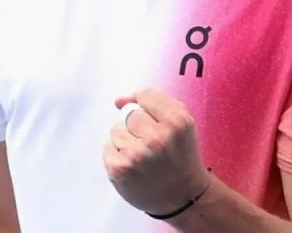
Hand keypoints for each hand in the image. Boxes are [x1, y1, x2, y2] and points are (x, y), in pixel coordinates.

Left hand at [103, 88, 210, 216]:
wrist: (184, 197)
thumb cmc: (180, 156)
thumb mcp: (180, 122)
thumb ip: (153, 101)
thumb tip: (118, 100)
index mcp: (176, 122)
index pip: (145, 95)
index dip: (146, 106)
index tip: (153, 119)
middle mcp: (157, 138)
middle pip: (130, 114)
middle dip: (137, 126)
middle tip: (151, 143)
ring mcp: (136, 155)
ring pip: (116, 130)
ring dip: (126, 140)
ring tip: (143, 157)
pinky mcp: (120, 169)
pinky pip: (108, 147)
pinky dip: (117, 155)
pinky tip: (134, 166)